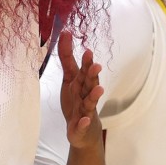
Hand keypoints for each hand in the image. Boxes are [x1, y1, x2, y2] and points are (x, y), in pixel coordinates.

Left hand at [57, 31, 103, 150]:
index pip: (84, 71)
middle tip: (96, 65)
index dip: (86, 62)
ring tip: (99, 89)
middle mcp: (85, 96)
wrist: (83, 132)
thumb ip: (67, 57)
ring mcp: (84, 112)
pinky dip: (83, 123)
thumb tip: (65, 32)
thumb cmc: (76, 101)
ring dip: (94, 97)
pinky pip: (82, 125)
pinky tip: (84, 120)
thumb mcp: (70, 78)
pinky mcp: (80, 127)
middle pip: (89, 84)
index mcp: (81, 84)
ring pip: (89, 104)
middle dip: (92, 75)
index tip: (87, 50)